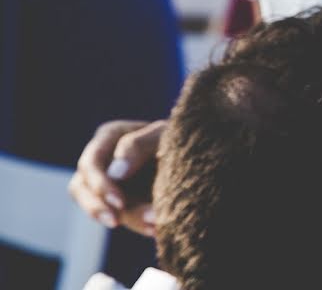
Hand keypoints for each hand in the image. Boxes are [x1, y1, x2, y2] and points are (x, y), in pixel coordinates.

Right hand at [68, 119, 167, 236]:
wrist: (198, 151)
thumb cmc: (178, 135)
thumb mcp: (163, 133)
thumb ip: (138, 145)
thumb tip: (115, 173)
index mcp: (110, 136)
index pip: (90, 164)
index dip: (101, 186)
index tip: (119, 203)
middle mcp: (104, 158)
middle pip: (81, 188)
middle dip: (99, 207)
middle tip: (117, 222)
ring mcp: (110, 181)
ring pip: (98, 207)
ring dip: (125, 218)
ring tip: (152, 227)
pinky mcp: (123, 200)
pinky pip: (123, 216)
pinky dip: (138, 223)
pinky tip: (156, 229)